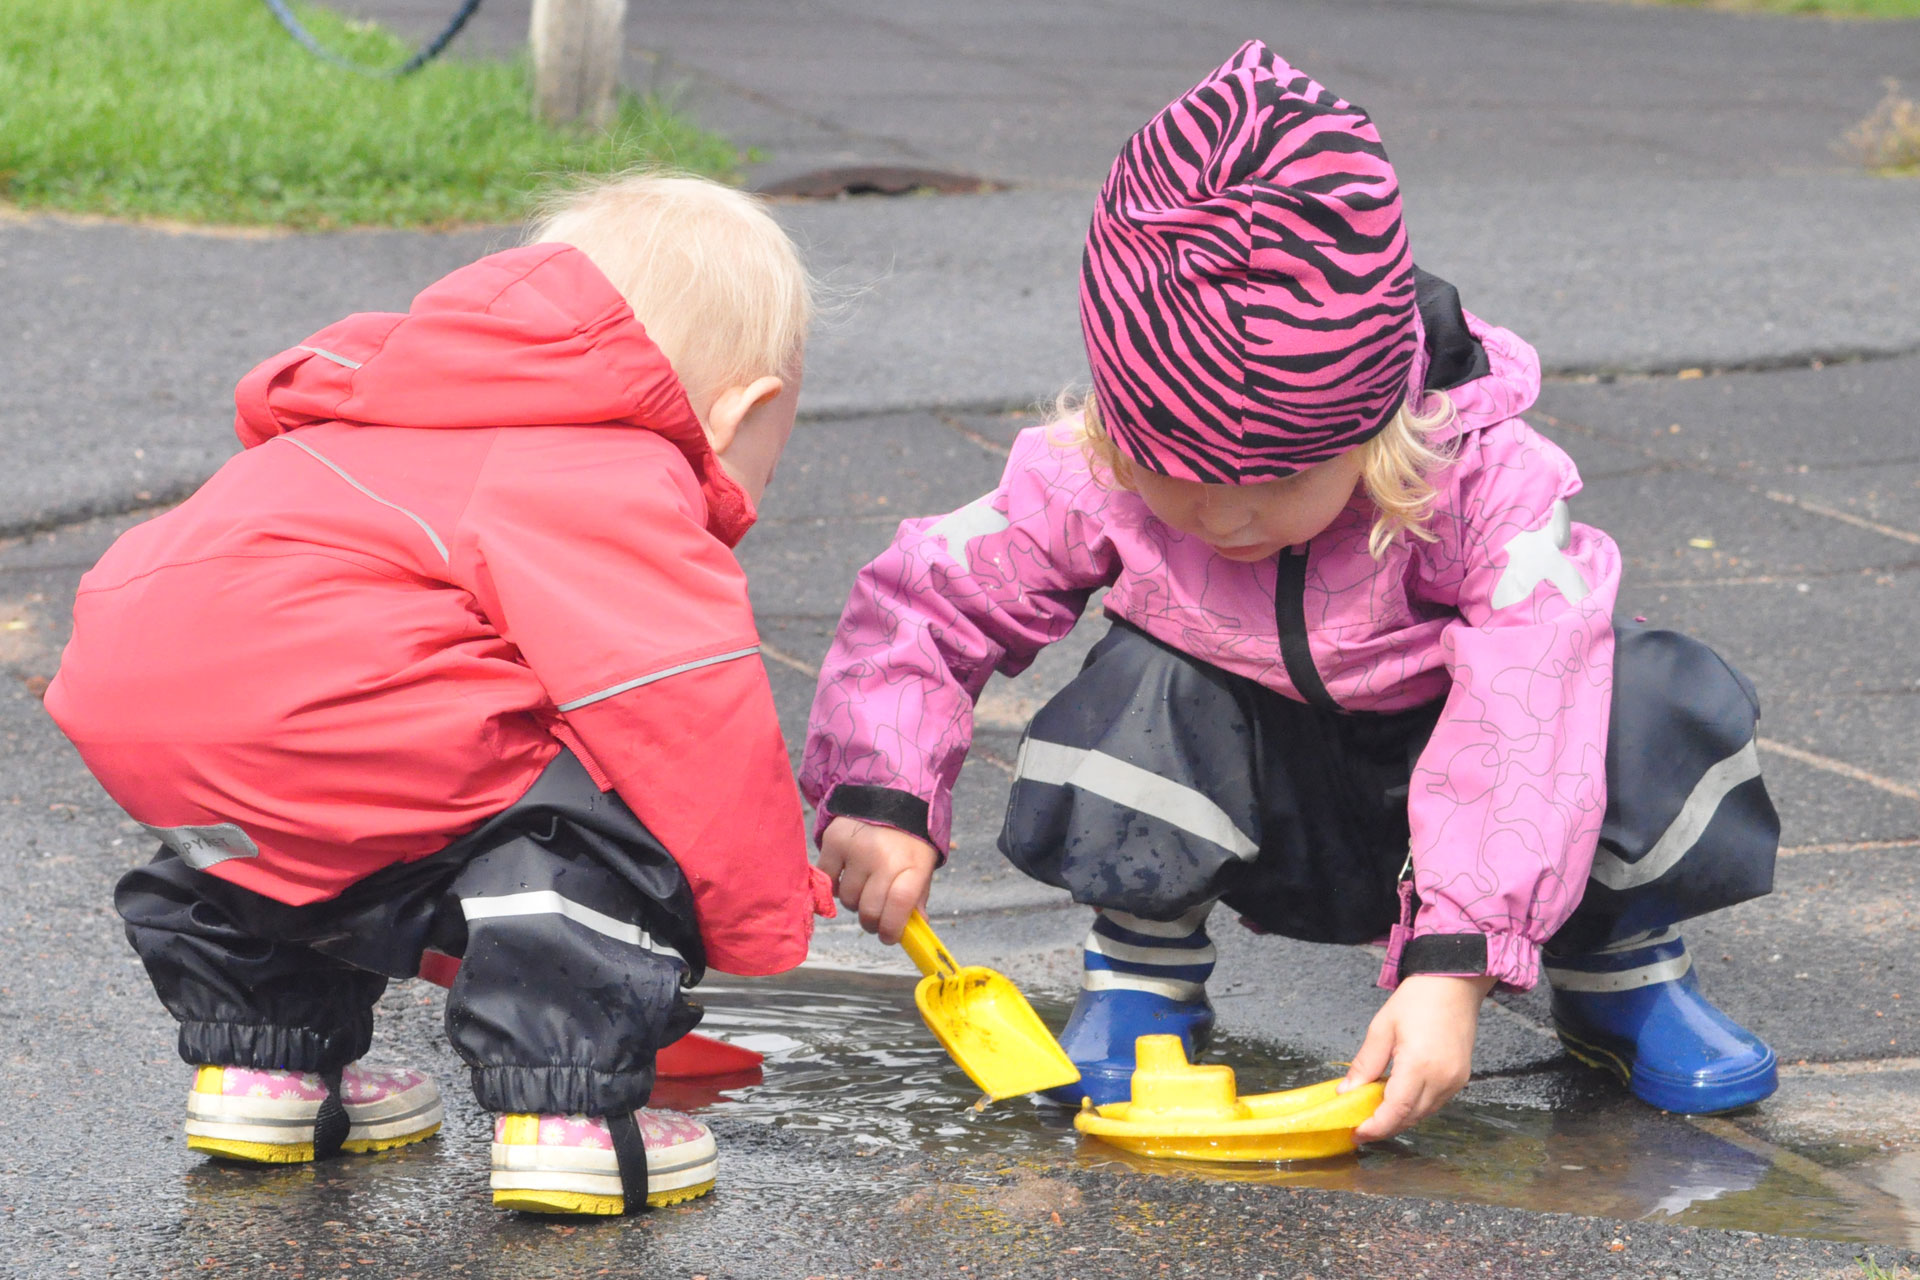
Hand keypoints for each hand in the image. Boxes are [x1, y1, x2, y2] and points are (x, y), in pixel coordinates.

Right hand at [817, 816, 937, 944]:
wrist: (888, 796)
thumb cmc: (909, 839)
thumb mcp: (923, 865)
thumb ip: (918, 897)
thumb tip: (917, 928)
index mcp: (913, 864)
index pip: (899, 906)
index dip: (892, 929)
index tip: (889, 937)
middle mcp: (884, 857)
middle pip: (869, 910)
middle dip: (872, 922)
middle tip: (874, 918)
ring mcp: (857, 849)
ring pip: (848, 899)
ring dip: (855, 901)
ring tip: (864, 886)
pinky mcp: (834, 841)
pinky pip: (828, 881)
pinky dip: (835, 885)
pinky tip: (847, 874)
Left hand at [1341, 973, 1496, 1142]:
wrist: (1453, 983)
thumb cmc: (1416, 1000)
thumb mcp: (1382, 1028)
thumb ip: (1365, 1064)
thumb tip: (1346, 1092)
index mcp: (1419, 1066)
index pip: (1396, 1111)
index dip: (1375, 1127)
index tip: (1356, 1133)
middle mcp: (1442, 1079)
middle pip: (1410, 1118)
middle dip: (1384, 1127)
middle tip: (1359, 1126)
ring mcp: (1455, 1081)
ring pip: (1424, 1114)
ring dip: (1399, 1118)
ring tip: (1374, 1112)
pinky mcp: (1461, 1078)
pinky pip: (1435, 1103)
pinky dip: (1415, 1107)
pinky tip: (1398, 1098)